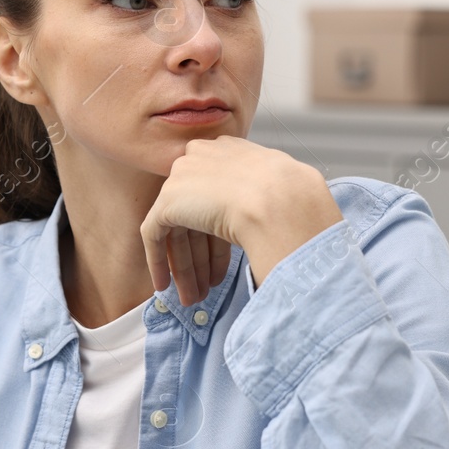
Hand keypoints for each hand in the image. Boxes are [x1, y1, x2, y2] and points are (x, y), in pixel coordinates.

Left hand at [140, 136, 344, 304]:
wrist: (280, 201)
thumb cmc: (293, 200)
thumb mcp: (281, 189)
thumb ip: (262, 198)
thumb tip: (263, 220)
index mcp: (231, 151)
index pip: (219, 197)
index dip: (219, 237)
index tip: (225, 264)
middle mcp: (202, 157)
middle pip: (197, 215)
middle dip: (201, 256)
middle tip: (206, 286)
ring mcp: (182, 177)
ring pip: (179, 229)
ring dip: (186, 267)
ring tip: (192, 298)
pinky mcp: (167, 200)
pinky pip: (154, 234)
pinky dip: (158, 261)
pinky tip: (165, 286)